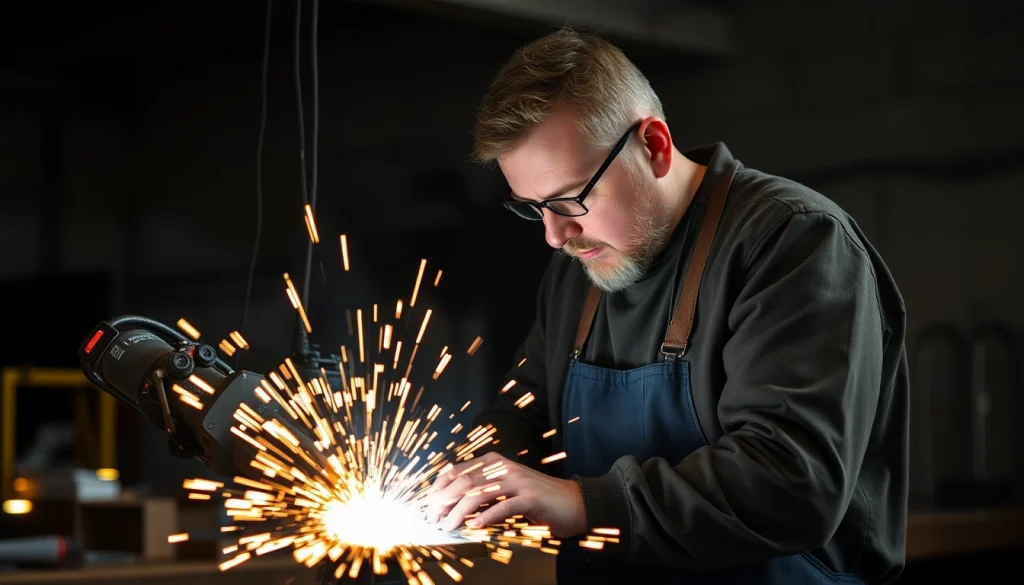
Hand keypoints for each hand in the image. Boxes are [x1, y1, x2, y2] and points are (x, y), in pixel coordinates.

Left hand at [426, 452, 586, 537]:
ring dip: (460, 512)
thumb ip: (483, 489)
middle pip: (465, 481)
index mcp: (496, 463)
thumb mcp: (506, 489)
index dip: (440, 487)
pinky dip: (486, 517)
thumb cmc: (538, 498)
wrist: (573, 502)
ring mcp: (518, 481)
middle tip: (434, 517)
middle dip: (445, 500)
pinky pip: (503, 507)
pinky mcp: (531, 498)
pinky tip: (475, 526)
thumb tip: (452, 500)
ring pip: (480, 493)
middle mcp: (505, 468)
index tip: (428, 503)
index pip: (459, 470)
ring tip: (449, 525)